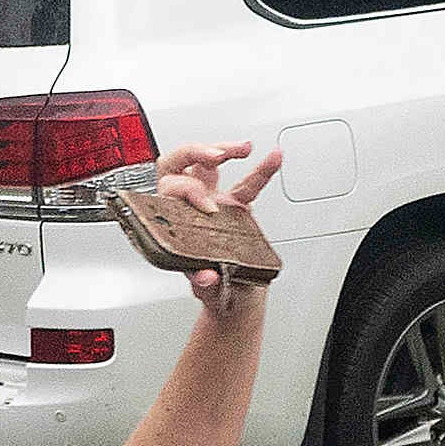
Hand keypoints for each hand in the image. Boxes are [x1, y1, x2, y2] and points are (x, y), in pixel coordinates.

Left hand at [145, 139, 285, 314]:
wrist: (234, 297)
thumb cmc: (214, 290)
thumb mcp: (207, 291)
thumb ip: (204, 284)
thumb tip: (206, 276)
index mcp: (175, 223)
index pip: (170, 190)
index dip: (187, 189)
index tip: (208, 204)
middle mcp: (189, 208)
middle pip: (179, 165)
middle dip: (194, 153)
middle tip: (215, 155)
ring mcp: (212, 203)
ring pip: (208, 165)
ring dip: (223, 149)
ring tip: (243, 148)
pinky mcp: (235, 207)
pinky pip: (247, 184)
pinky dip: (261, 170)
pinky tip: (274, 158)